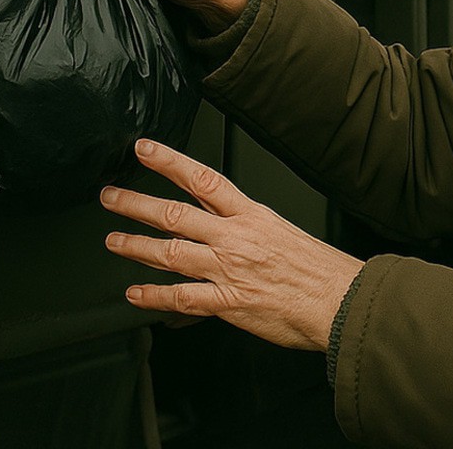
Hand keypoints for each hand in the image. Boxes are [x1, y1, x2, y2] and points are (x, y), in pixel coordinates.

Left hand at [101, 139, 363, 350]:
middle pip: (176, 213)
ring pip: (171, 251)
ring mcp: (229, 269)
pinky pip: (182, 297)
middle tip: (110, 196)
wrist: (341, 301)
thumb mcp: (286, 232)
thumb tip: (230, 228)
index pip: (204, 179)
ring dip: (136, 245)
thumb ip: (252, 230)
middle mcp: (235, 238)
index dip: (169, 161)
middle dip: (136, 203)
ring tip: (114, 240)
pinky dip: (154, 295)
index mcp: (252, 216)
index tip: (144, 149)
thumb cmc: (323, 271)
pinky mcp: (228, 302)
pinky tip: (135, 294)